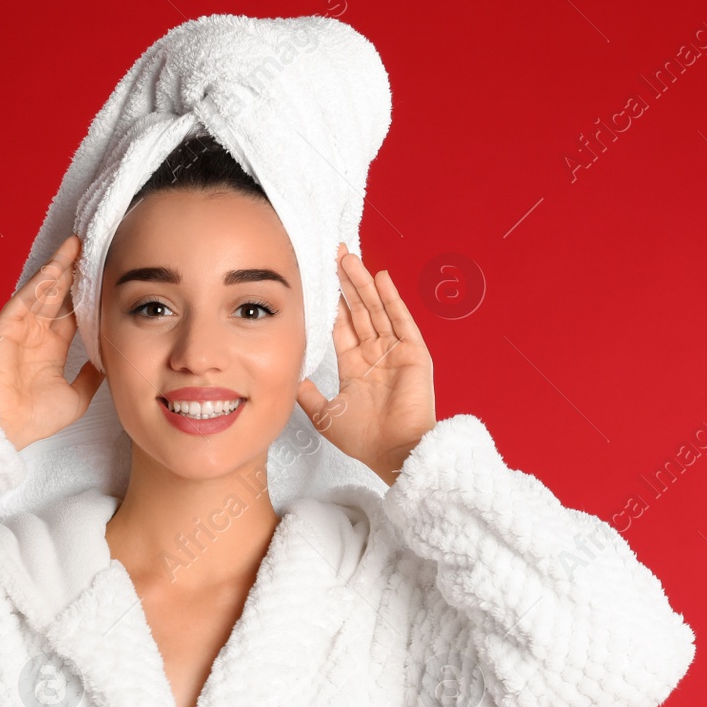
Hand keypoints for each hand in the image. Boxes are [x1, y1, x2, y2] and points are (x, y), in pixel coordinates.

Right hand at [0, 233, 104, 449]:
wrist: (5, 427)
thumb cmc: (34, 419)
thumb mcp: (76, 397)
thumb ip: (90, 377)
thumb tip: (106, 362)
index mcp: (50, 350)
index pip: (71, 314)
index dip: (85, 294)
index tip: (102, 275)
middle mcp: (35, 335)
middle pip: (57, 295)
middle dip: (72, 271)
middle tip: (89, 247)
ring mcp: (19, 329)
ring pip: (42, 291)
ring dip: (58, 268)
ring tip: (75, 245)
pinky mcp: (5, 326)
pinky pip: (24, 298)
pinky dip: (40, 282)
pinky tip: (56, 266)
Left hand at [295, 244, 435, 486]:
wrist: (393, 452)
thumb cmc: (365, 440)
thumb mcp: (325, 414)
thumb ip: (308, 394)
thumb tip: (291, 379)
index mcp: (356, 367)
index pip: (343, 326)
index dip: (332, 303)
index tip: (321, 279)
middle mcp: (376, 356)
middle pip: (359, 311)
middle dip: (346, 283)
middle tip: (334, 254)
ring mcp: (396, 352)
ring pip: (377, 309)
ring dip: (363, 283)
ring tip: (349, 257)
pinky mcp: (414, 354)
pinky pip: (401, 320)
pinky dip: (391, 298)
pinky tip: (380, 277)